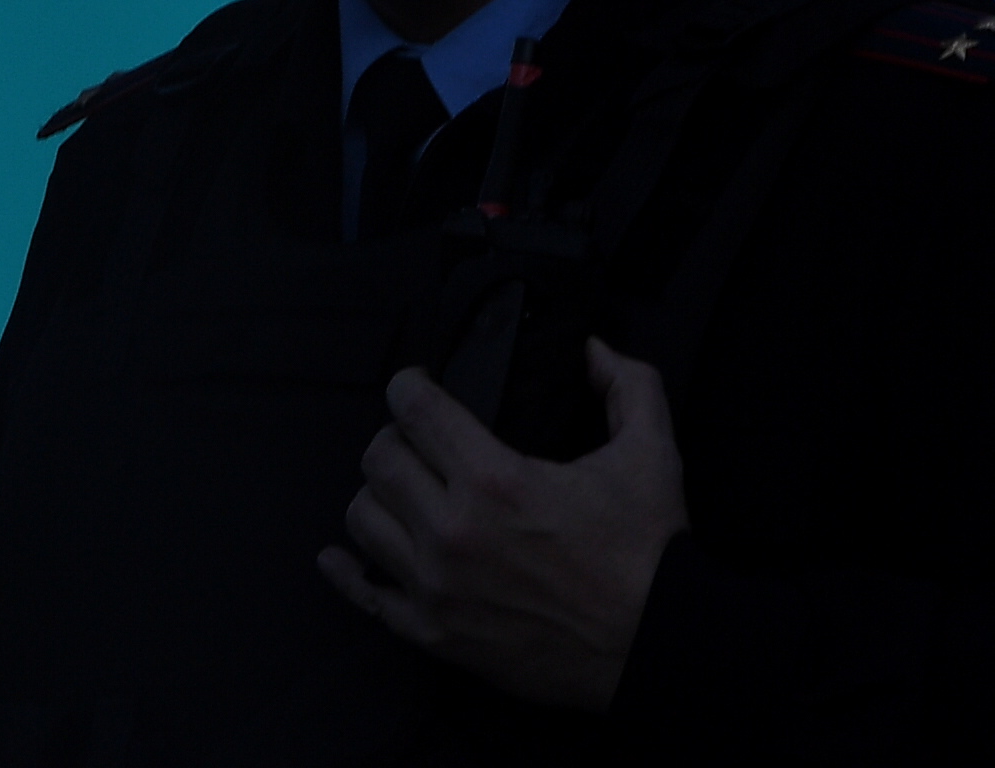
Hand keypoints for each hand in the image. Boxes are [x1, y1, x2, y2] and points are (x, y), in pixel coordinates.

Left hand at [320, 337, 690, 709]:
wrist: (649, 645)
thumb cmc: (646, 550)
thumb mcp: (653, 449)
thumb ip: (627, 383)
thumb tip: (592, 349)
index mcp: (497, 480)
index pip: (418, 412)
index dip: (408, 386)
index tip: (412, 384)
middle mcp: (453, 531)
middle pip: (380, 460)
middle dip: (395, 437)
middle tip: (417, 438)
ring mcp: (436, 586)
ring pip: (363, 518)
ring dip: (379, 494)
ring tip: (404, 490)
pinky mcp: (432, 632)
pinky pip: (363, 594)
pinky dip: (346, 569)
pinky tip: (340, 554)